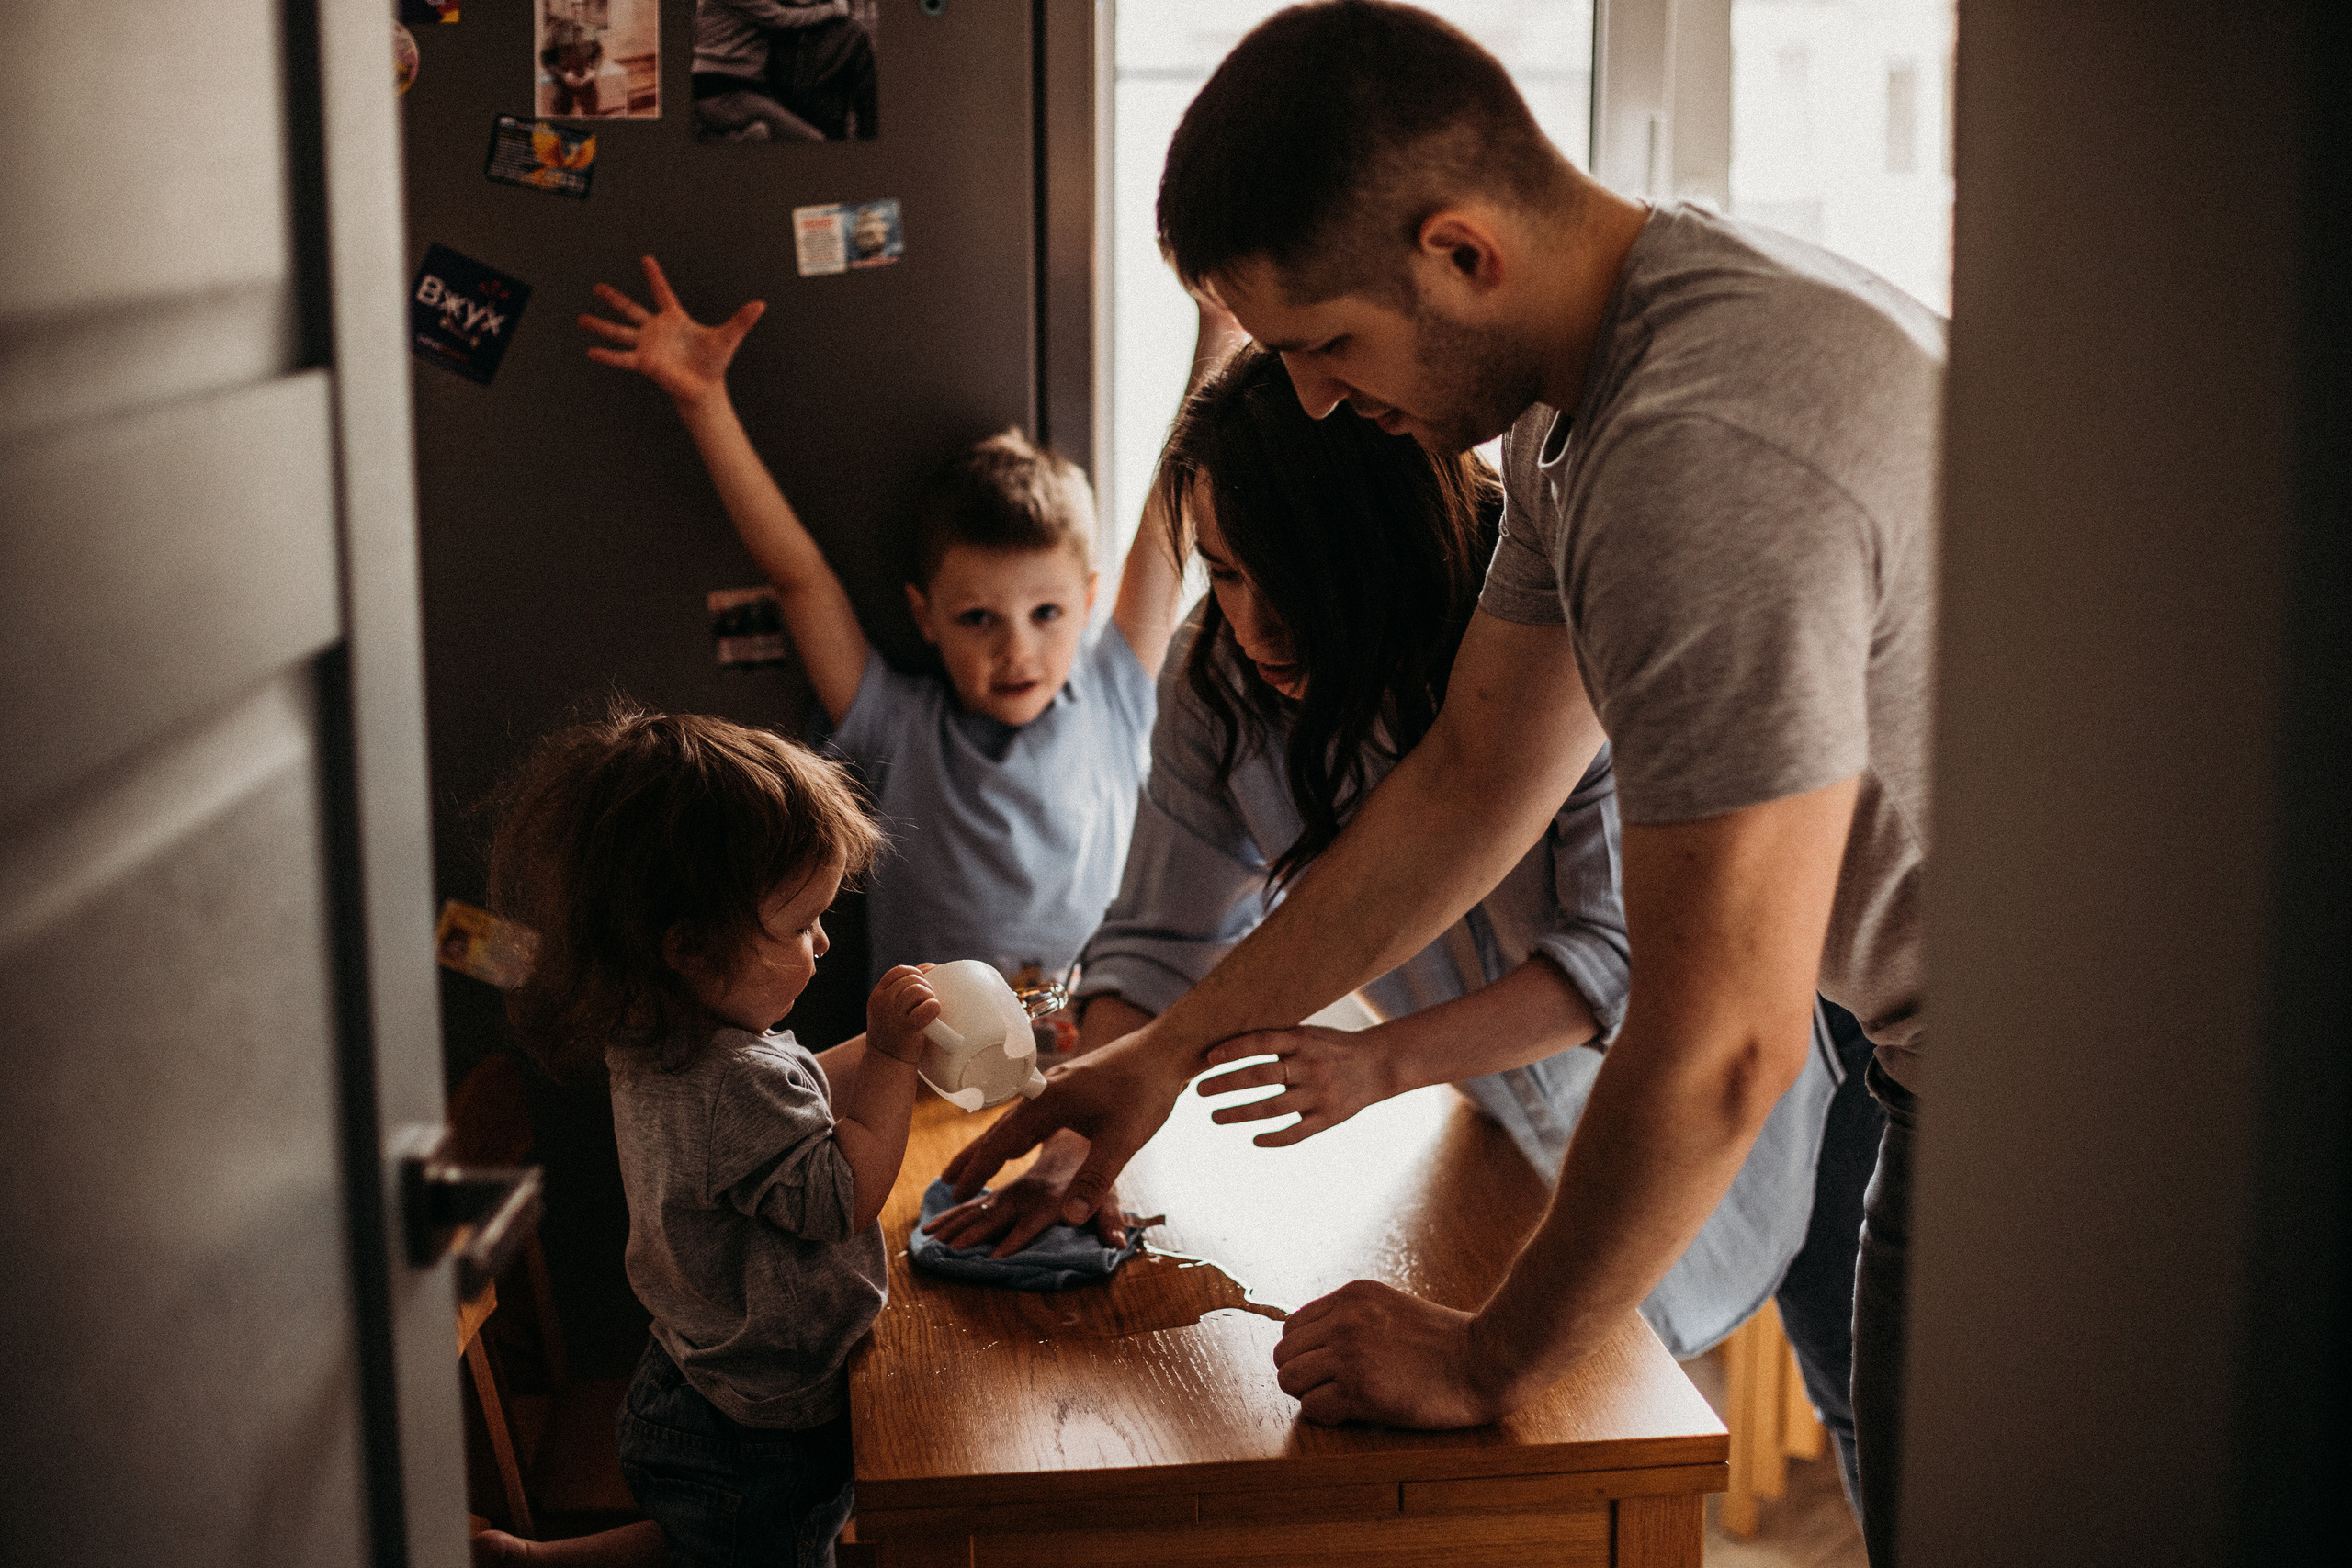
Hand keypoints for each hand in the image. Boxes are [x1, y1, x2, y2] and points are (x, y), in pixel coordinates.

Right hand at [580, 254, 763, 408]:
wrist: (705, 388)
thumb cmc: (714, 363)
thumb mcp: (728, 338)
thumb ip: (742, 320)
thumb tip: (761, 304)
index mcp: (674, 319)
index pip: (663, 293)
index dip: (655, 277)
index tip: (646, 259)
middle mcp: (656, 330)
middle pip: (631, 310)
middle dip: (614, 299)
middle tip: (597, 287)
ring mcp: (647, 346)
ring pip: (619, 332)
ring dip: (600, 326)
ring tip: (580, 319)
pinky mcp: (644, 363)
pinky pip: (622, 357)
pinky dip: (607, 355)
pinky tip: (591, 352)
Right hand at [866, 964, 939, 1065]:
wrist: (887, 1064)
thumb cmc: (895, 1034)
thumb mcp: (889, 1010)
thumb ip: (901, 991)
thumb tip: (931, 967)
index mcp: (877, 996)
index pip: (899, 971)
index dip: (916, 972)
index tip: (926, 982)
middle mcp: (882, 1002)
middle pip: (912, 980)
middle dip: (926, 987)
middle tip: (929, 1002)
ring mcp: (893, 1015)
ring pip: (919, 990)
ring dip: (931, 997)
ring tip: (931, 1010)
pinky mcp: (907, 1028)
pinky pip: (928, 1006)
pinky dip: (934, 1007)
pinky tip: (933, 1014)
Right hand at [941, 1027, 1189, 1226]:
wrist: (1165, 1048)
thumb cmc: (1145, 1089)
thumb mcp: (1122, 1140)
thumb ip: (1096, 1179)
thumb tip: (1069, 1218)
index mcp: (1048, 1104)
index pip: (1001, 1142)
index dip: (978, 1169)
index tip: (955, 1192)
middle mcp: (1044, 1093)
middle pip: (998, 1130)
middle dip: (973, 1158)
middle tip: (946, 1183)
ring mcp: (1056, 1088)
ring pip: (1014, 1122)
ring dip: (992, 1146)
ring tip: (971, 1165)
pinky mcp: (1070, 1088)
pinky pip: (1031, 1116)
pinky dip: (1014, 1135)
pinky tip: (1017, 1143)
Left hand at [1195, 1025, 1398, 1146]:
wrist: (1378, 1064)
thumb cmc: (1331, 1047)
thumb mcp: (1308, 1034)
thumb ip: (1277, 1039)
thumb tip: (1229, 1043)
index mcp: (1303, 1041)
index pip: (1262, 1043)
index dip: (1234, 1050)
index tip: (1208, 1059)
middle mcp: (1310, 1066)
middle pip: (1261, 1077)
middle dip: (1226, 1084)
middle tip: (1198, 1091)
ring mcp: (1320, 1094)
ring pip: (1273, 1107)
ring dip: (1240, 1113)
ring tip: (1214, 1116)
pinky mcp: (1329, 1118)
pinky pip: (1298, 1133)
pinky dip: (1275, 1138)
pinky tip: (1254, 1140)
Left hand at [1273, 1279, 1508, 1427]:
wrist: (1485, 1359)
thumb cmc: (1445, 1341)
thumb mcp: (1391, 1308)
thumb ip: (1353, 1317)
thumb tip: (1315, 1345)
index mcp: (1351, 1296)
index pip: (1293, 1326)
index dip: (1307, 1352)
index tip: (1331, 1367)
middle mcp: (1345, 1320)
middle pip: (1284, 1353)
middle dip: (1303, 1374)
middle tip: (1333, 1388)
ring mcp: (1350, 1354)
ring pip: (1289, 1380)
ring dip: (1310, 1395)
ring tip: (1342, 1400)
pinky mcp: (1361, 1390)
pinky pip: (1313, 1408)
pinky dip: (1328, 1416)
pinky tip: (1355, 1413)